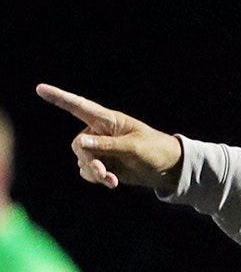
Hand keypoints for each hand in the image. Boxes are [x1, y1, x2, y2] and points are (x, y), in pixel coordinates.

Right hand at [36, 84, 184, 189]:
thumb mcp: (134, 146)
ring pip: (83, 160)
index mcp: (108, 120)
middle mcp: (99, 133)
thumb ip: (107, 145)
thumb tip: (80, 143)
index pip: (79, 107)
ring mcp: (101, 149)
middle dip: (89, 160)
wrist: (168, 168)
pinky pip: (89, 171)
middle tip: (103, 172)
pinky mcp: (105, 164)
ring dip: (94, 172)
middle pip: (79, 145)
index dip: (59, 98)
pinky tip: (111, 183)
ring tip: (111, 180)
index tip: (40, 89)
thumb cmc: (155, 150)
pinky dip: (97, 178)